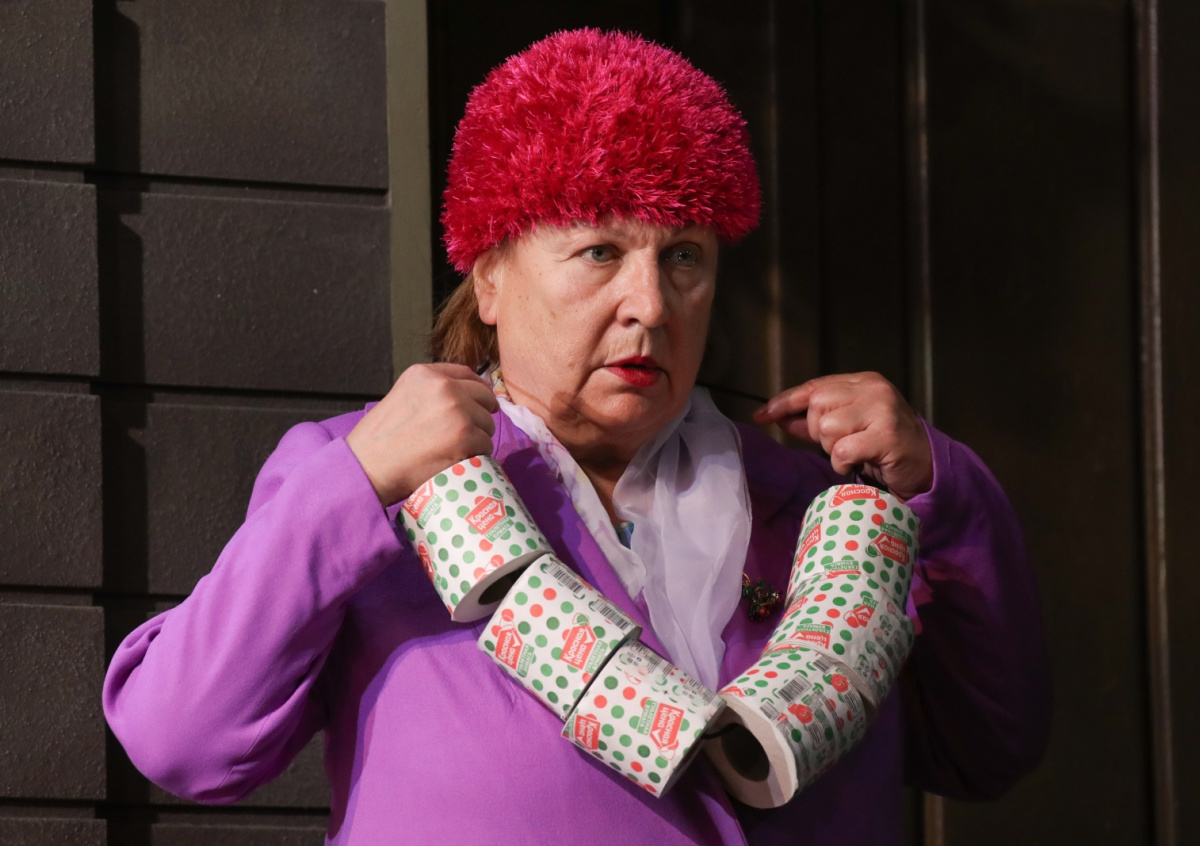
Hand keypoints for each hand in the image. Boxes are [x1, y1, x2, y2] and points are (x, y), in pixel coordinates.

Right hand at [346, 363, 498, 505]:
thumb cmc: (380, 440)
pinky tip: (458, 460)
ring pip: (487, 423)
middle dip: (481, 414)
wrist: (368, 466)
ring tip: (456, 450)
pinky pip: (485, 446)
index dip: (478, 389)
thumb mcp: (402, 397)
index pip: (467, 374)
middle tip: (470, 432)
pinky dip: (477, 456)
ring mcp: (456, 411)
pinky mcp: (465, 437)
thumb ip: (430, 391)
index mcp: (424, 374)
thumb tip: (462, 396)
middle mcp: (443, 387)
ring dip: (478, 438)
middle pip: (484, 397)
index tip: (482, 402)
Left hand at [752, 372, 932, 500]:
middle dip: (818, 432)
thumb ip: (814, 422)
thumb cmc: (884, 447)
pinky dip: (842, 462)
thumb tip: (778, 418)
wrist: (926, 466)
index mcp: (863, 381)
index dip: (785, 402)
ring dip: (832, 449)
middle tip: (840, 445)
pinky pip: (842, 449)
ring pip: (827, 428)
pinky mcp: (886, 435)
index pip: (814, 387)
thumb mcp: (848, 428)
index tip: (761, 415)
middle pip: (817, 405)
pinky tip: (858, 463)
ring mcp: (882, 410)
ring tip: (853, 453)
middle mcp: (874, 390)